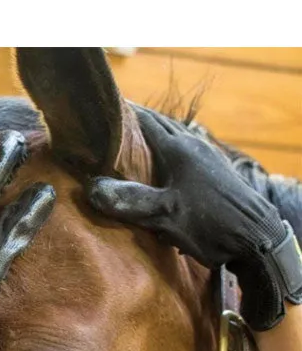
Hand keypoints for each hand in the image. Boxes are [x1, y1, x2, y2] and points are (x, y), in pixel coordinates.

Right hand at [87, 109, 301, 330]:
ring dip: (156, 136)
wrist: (259, 239)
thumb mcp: (165, 216)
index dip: (124, 115)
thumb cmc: (211, 225)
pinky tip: (166, 166)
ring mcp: (208, 158)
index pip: (146, 121)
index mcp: (179, 149)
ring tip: (135, 142)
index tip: (104, 111)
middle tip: (114, 125)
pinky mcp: (216, 173)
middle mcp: (194, 146)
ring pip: (176, 138)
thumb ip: (130, 200)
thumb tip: (92, 189)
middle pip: (162, 125)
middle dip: (138, 122)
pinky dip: (170, 151)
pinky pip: (186, 152)